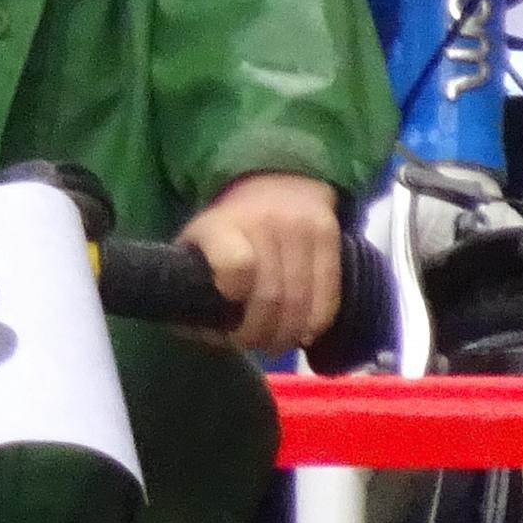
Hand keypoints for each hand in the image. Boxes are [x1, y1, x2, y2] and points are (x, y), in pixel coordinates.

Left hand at [177, 171, 346, 353]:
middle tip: (252, 345)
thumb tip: (199, 330)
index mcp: (224, 226)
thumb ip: (193, 285)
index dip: (234, 297)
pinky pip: (329, 295)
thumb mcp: (197, 242)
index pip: (235, 266)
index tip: (225, 318)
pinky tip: (302, 334)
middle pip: (271, 295)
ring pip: (301, 301)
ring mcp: (302, 229)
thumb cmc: (228, 225)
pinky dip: (315, 324)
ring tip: (275, 344)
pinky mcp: (330, 237)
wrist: (275, 178)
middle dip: (260, 333)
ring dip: (287, 335)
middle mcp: (266, 223)